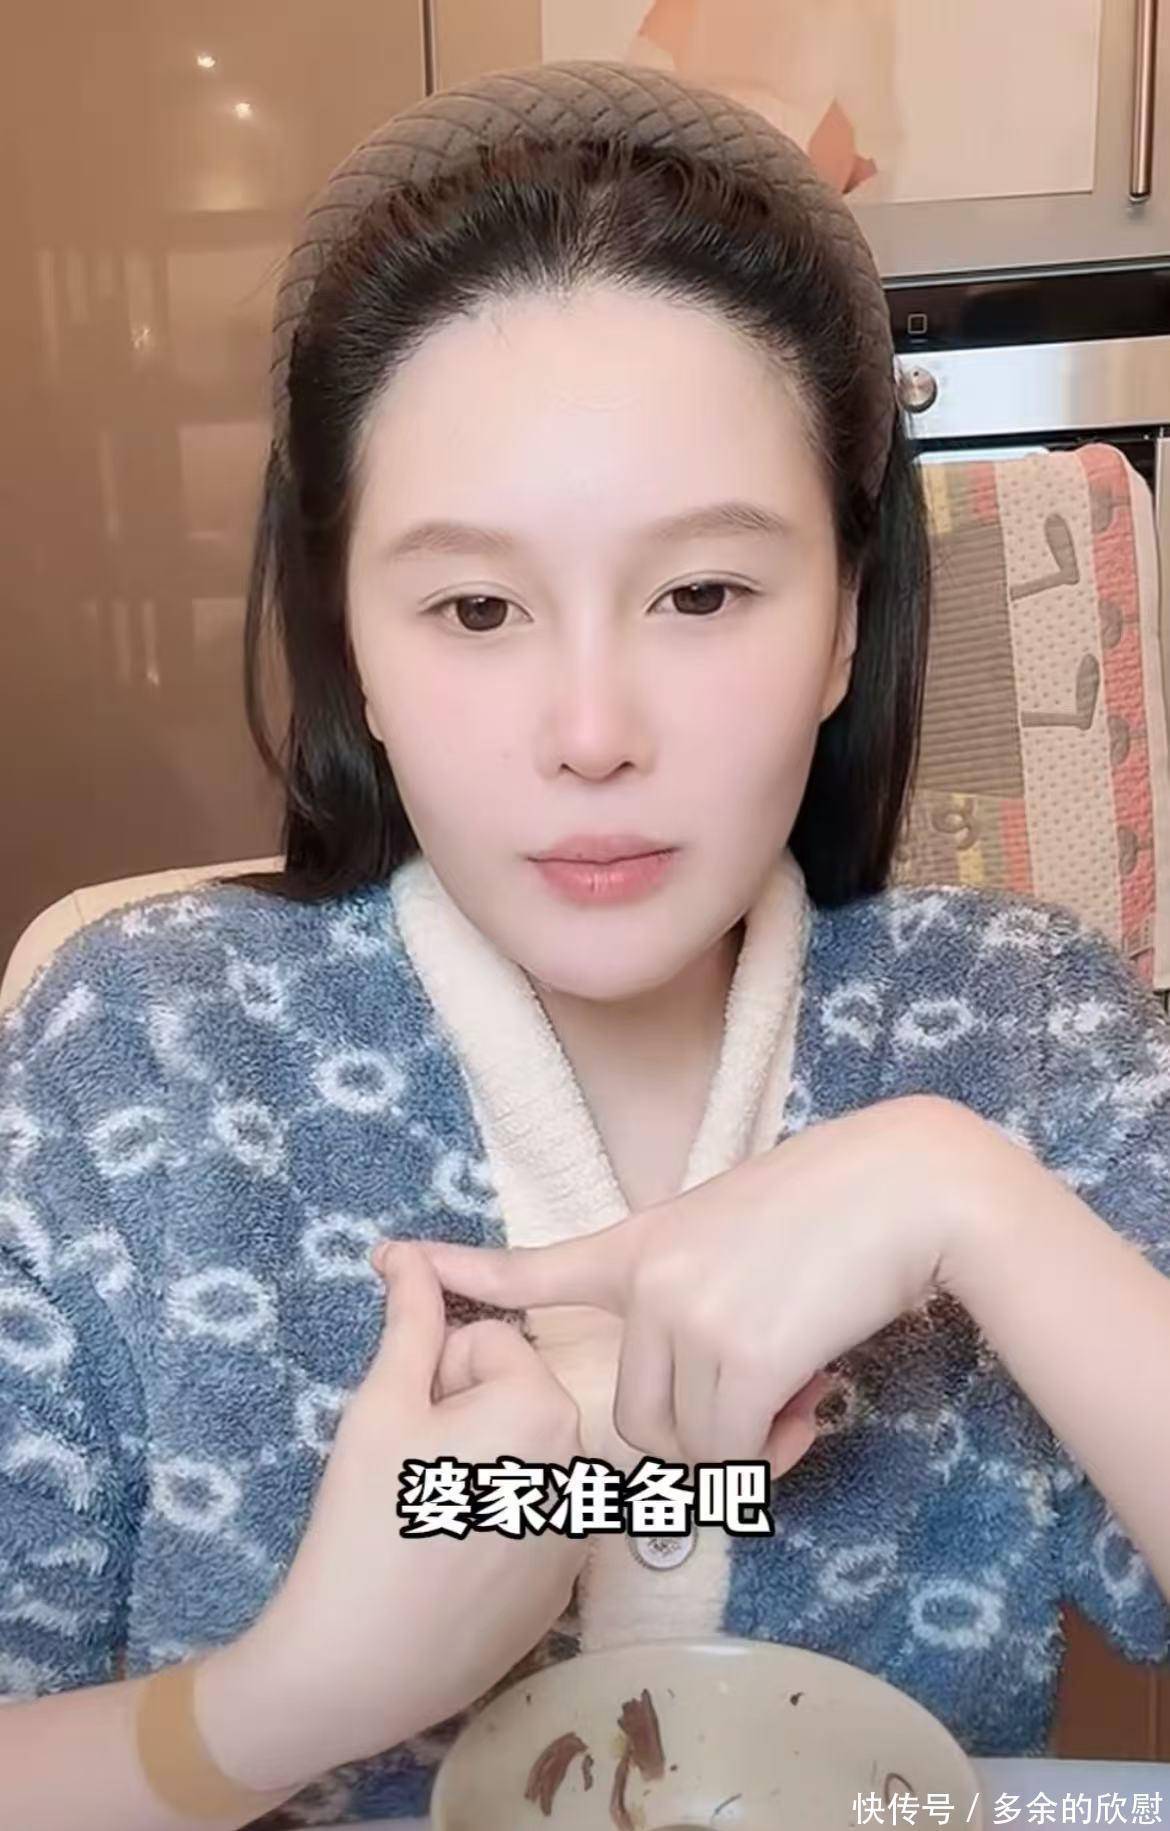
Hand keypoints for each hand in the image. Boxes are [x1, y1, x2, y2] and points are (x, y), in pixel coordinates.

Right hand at [226, 1241, 587, 1779]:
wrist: (356, 1666)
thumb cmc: (364, 1521)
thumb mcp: (381, 1405)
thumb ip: (410, 1319)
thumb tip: (408, 1249)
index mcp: (545, 1408)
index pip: (486, 1344)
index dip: (433, 1377)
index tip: (404, 1431)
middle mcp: (583, 1463)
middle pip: (511, 1397)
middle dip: (460, 1418)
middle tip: (408, 1475)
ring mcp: (580, 1532)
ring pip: (520, 1457)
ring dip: (479, 1470)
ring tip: (424, 1523)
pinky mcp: (566, 1587)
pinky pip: (531, 1518)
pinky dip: (495, 1528)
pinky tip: (446, 1568)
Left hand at [418, 1096, 966, 1477]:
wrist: (907, 1187)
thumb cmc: (840, 1204)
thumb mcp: (739, 1228)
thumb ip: (701, 1291)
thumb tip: (717, 1381)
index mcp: (643, 1243)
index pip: (538, 1268)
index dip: (471, 1276)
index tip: (404, 1259)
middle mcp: (649, 1281)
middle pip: (633, 1419)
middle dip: (695, 1436)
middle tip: (769, 1409)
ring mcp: (689, 1317)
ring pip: (685, 1443)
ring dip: (743, 1445)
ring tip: (800, 1394)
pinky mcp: (740, 1356)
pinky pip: (733, 1453)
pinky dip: (772, 1454)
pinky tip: (814, 1403)